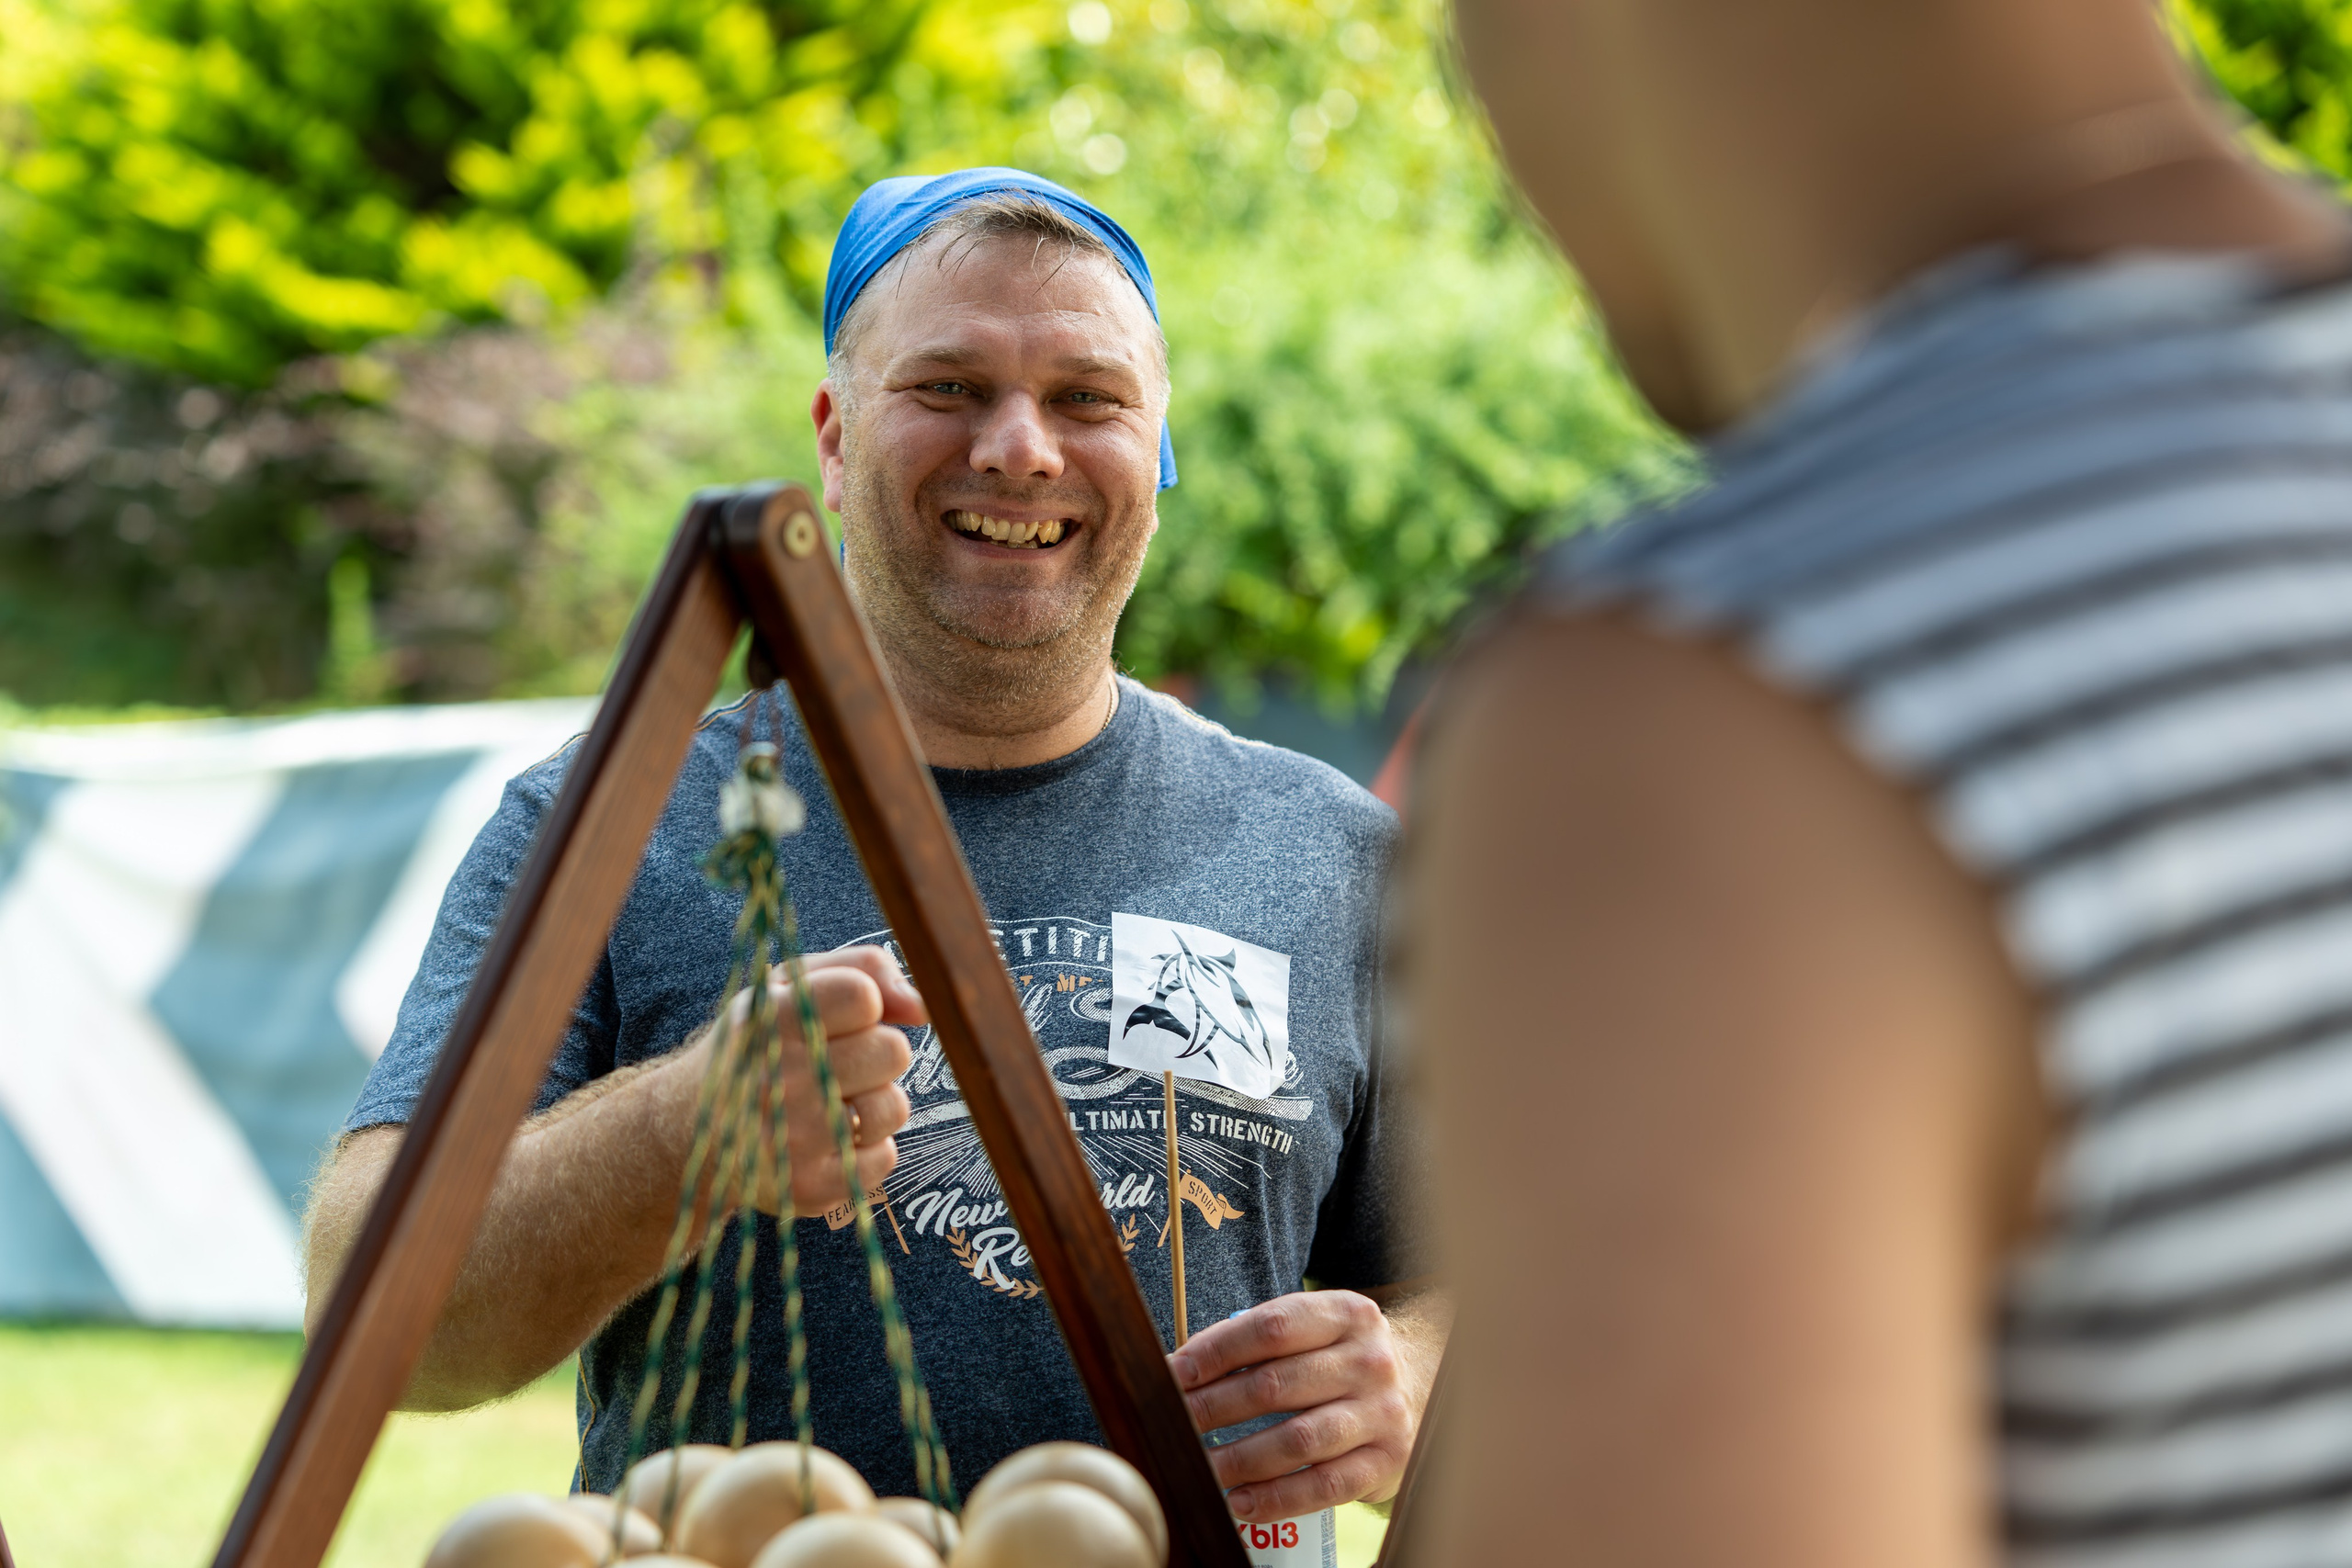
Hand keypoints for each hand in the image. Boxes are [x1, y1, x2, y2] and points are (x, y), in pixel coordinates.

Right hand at [698, 945, 924, 1215]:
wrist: (689, 1133)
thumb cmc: (757, 1049)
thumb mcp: (788, 987)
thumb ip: (862, 969)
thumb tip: (924, 1005)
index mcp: (769, 1019)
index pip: (865, 996)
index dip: (863, 1006)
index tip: (834, 1020)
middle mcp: (779, 1079)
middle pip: (893, 1051)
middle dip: (872, 1055)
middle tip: (828, 1065)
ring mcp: (795, 1139)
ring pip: (895, 1107)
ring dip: (871, 1103)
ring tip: (825, 1103)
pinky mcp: (811, 1187)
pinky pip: (884, 1157)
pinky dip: (863, 1149)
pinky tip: (822, 1141)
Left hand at [1170, 1291, 1415, 1522]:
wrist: (1423, 1384)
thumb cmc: (1342, 1358)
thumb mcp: (1317, 1329)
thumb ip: (1262, 1341)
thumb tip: (1182, 1370)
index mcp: (1347, 1314)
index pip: (1271, 1328)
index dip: (1216, 1351)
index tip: (1174, 1373)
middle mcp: (1369, 1360)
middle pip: (1276, 1385)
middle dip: (1214, 1407)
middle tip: (1176, 1424)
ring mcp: (1382, 1412)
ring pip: (1298, 1440)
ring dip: (1239, 1458)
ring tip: (1200, 1468)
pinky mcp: (1387, 1460)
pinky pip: (1325, 1485)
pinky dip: (1278, 1498)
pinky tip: (1242, 1502)